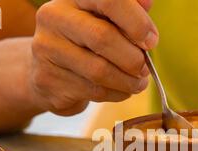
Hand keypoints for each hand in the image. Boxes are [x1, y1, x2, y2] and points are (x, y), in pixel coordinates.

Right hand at [29, 0, 157, 115]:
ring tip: (139, 82)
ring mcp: (47, 50)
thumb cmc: (85, 40)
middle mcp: (54, 18)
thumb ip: (127, 8)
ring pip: (98, 70)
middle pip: (102, 38)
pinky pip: (93, 91)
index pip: (109, 0)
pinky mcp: (48, 80)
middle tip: (145, 68)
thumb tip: (147, 3)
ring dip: (127, 81)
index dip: (136, 22)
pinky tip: (122, 90)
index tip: (151, 40)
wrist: (45, 70)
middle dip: (132, 58)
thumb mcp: (104, 18)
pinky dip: (116, 93)